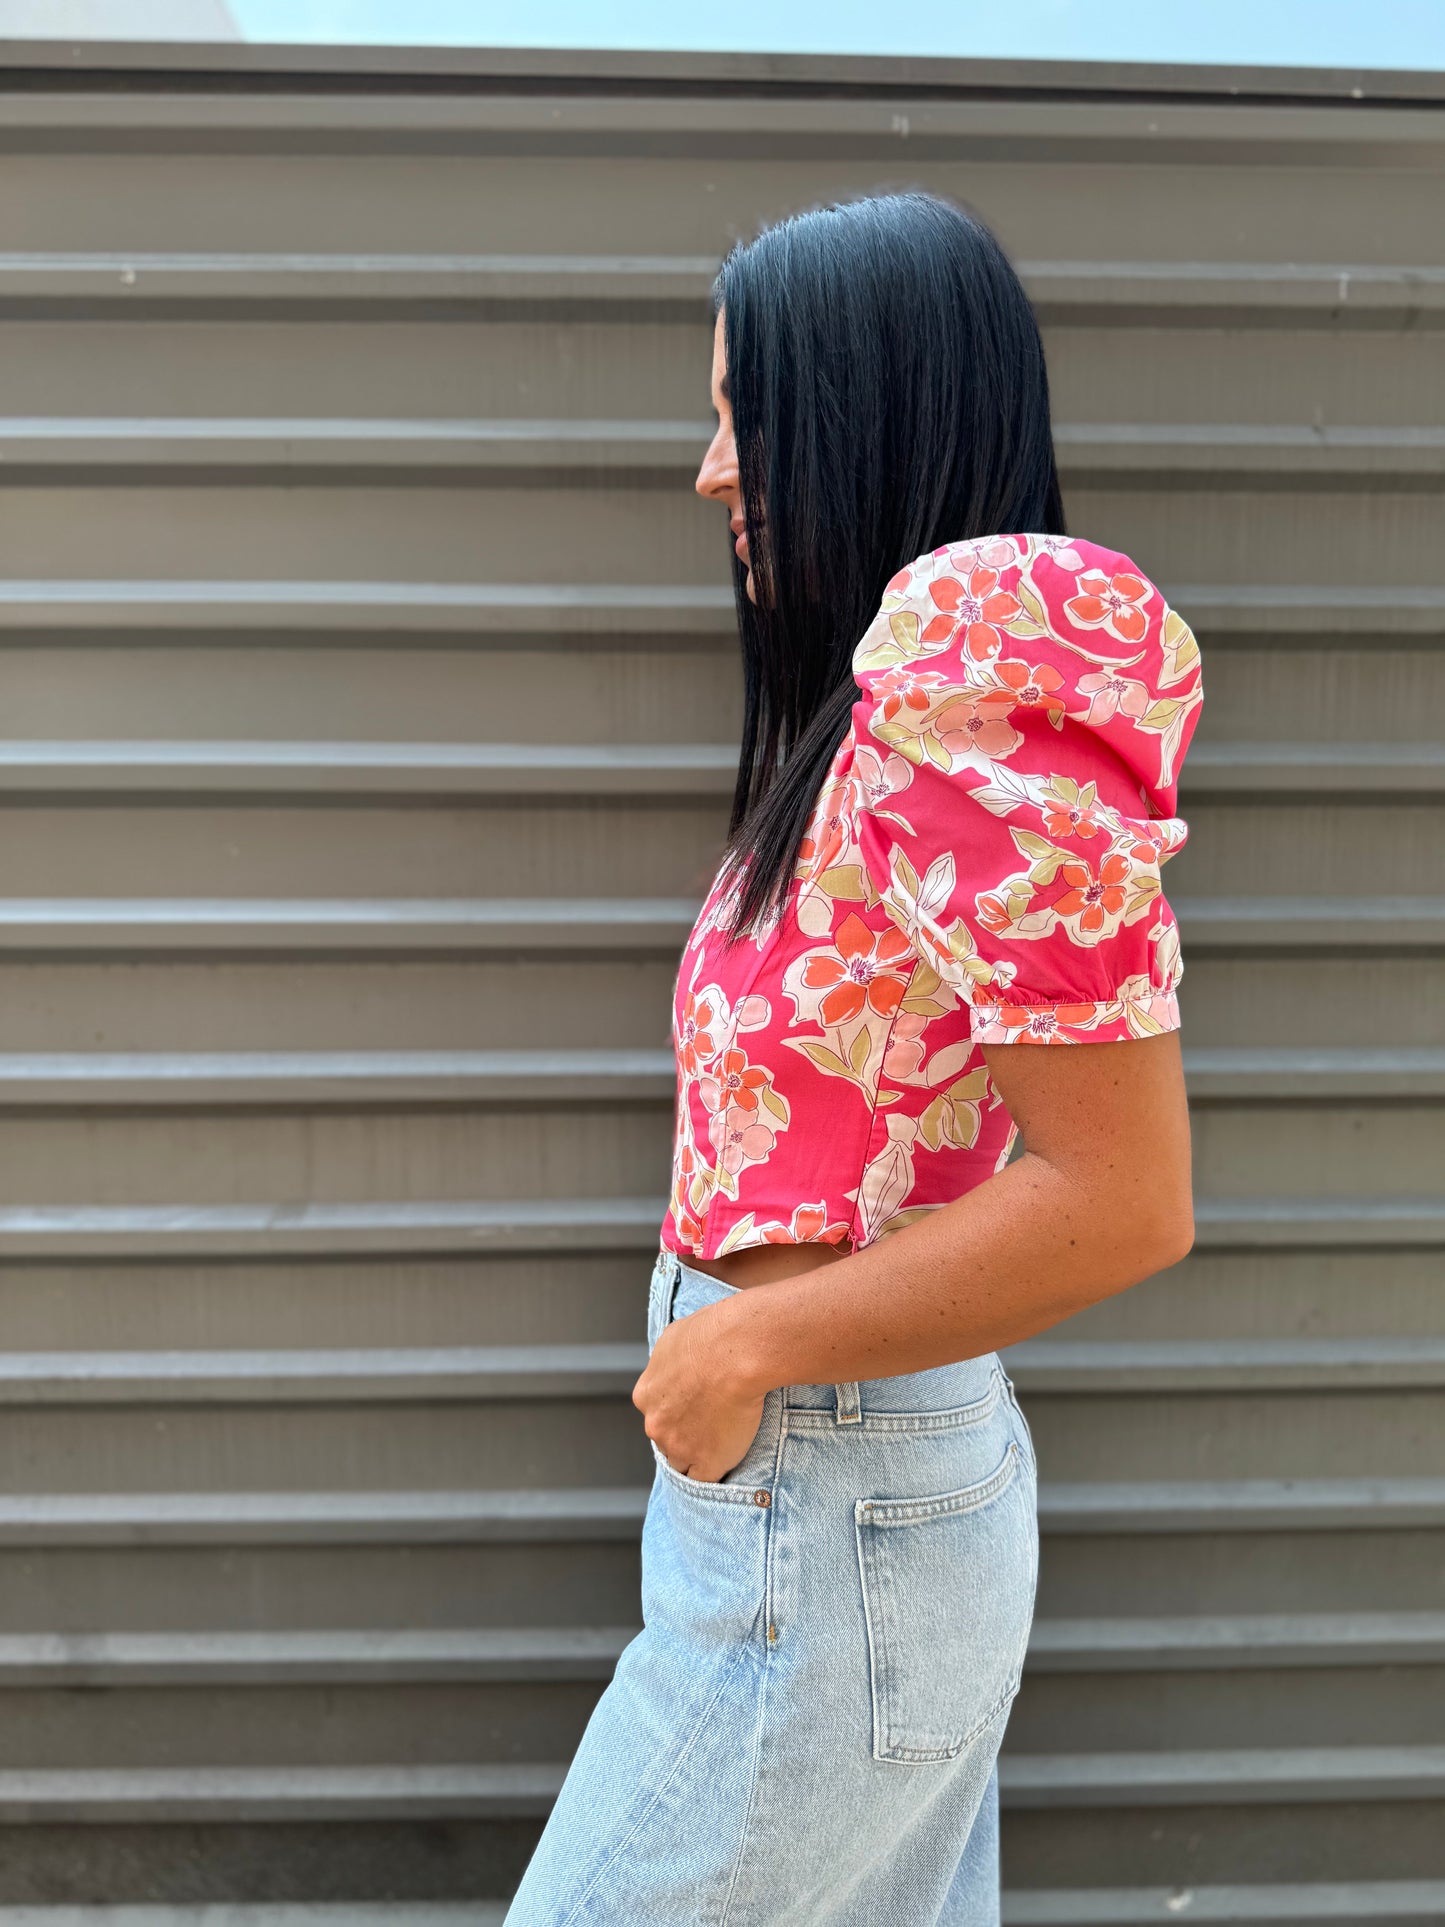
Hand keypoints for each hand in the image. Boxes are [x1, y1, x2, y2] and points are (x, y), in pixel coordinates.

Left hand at [631, 1299, 766, 1483]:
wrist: (735, 1352)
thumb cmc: (711, 1335)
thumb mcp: (675, 1337)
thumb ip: (669, 1359)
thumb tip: (676, 1357)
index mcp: (646, 1394)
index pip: (657, 1413)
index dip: (676, 1412)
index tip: (693, 1408)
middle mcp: (656, 1423)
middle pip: (667, 1439)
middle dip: (684, 1434)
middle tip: (711, 1424)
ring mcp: (679, 1447)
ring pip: (683, 1462)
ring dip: (698, 1456)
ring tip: (723, 1445)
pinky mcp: (706, 1463)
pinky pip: (707, 1480)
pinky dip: (716, 1474)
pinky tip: (727, 1466)